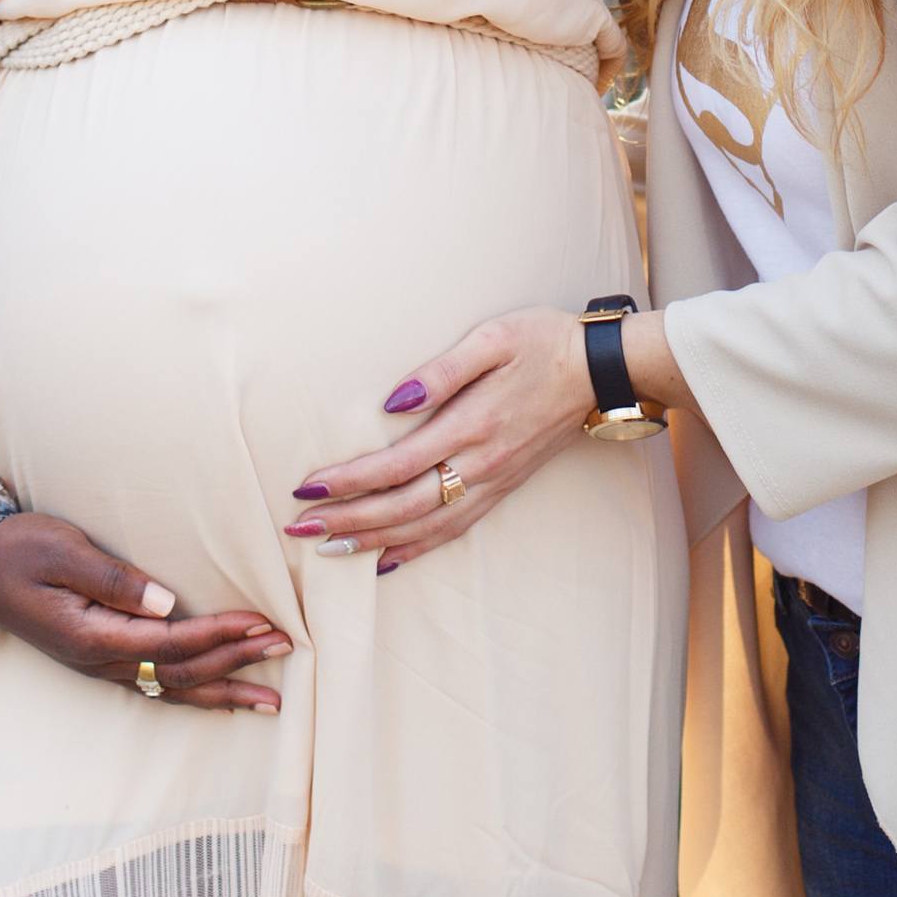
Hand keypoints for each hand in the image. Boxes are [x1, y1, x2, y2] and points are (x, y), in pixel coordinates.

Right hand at [0, 514, 291, 712]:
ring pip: (170, 688)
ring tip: (271, 698)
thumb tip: (166, 601)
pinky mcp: (97, 658)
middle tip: (285, 648)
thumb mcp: (61, 551)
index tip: (261, 622)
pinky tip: (218, 696)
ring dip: (222, 689)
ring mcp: (97, 665)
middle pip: (179, 672)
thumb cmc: (15, 548)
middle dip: (234, 662)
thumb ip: (113, 580)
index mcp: (92, 635)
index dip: (218, 635)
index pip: (171, 643)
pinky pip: (154, 685)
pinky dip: (192, 693)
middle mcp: (98, 660)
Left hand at [285, 308, 592, 572]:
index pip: (397, 466)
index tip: (308, 487)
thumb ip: (442, 370)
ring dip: (373, 541)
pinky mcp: (501, 488)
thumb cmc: (542, 341)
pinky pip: (454, 529)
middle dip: (347, 520)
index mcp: (472, 425)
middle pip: (402, 506)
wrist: (599, 370)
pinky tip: (387, 559)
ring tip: (327, 550)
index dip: (350, 481)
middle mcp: (480, 464)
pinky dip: (416, 549)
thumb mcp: (492, 338)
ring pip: (425, 526)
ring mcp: (492, 482)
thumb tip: (393, 402)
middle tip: (297, 527)